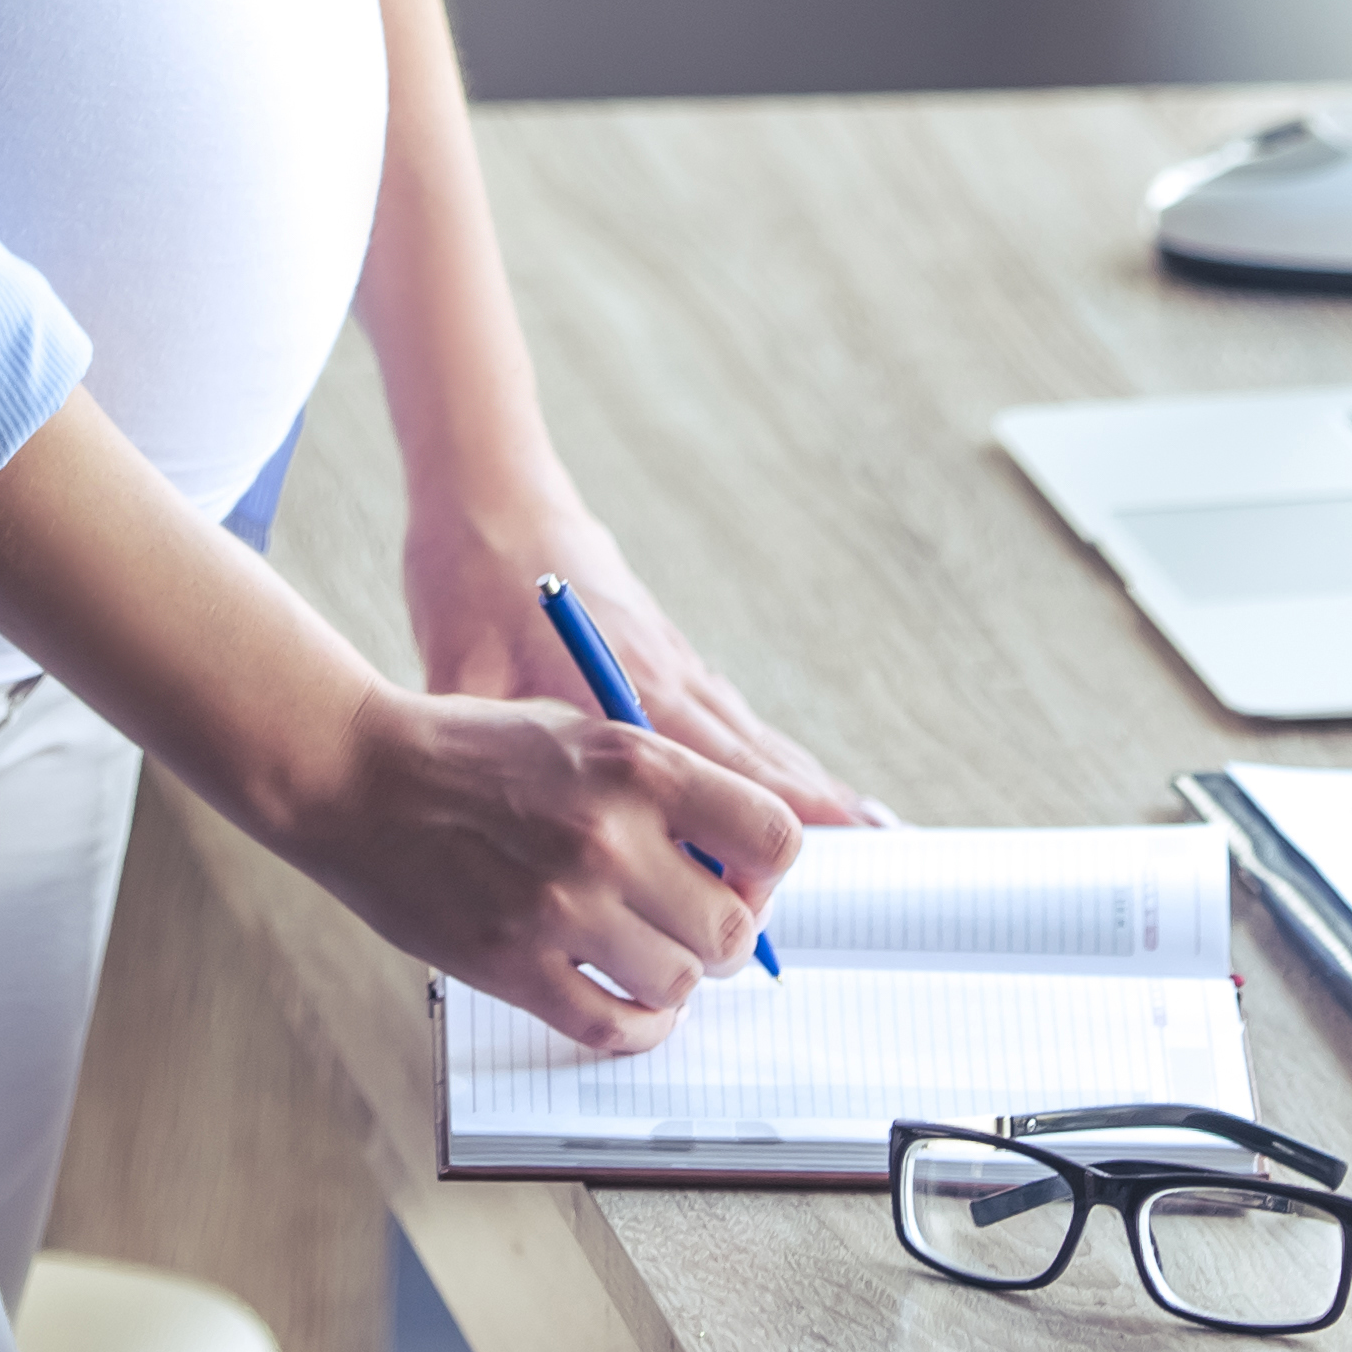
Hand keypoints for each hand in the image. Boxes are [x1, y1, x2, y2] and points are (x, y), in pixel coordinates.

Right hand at [266, 680, 803, 1055]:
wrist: (357, 777)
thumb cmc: (474, 751)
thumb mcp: (583, 733)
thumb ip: (662, 790)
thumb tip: (735, 867)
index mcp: (638, 765)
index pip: (772, 839)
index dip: (767, 872)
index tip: (738, 878)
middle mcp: (610, 837)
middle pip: (734, 929)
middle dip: (724, 936)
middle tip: (692, 929)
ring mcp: (562, 907)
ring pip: (680, 984)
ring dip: (675, 981)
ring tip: (646, 959)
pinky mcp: (515, 965)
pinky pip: (613, 1026)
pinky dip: (636, 1028)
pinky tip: (628, 1006)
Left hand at [402, 494, 894, 831]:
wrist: (492, 499)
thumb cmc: (470, 587)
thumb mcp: (464, 676)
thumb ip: (491, 750)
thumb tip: (483, 827)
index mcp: (631, 689)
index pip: (719, 767)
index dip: (769, 817)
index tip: (825, 852)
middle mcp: (670, 675)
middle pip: (760, 751)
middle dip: (818, 802)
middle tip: (887, 843)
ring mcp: (674, 661)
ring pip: (754, 731)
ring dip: (803, 778)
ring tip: (868, 822)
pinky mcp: (664, 651)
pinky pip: (730, 715)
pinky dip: (768, 750)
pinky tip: (788, 776)